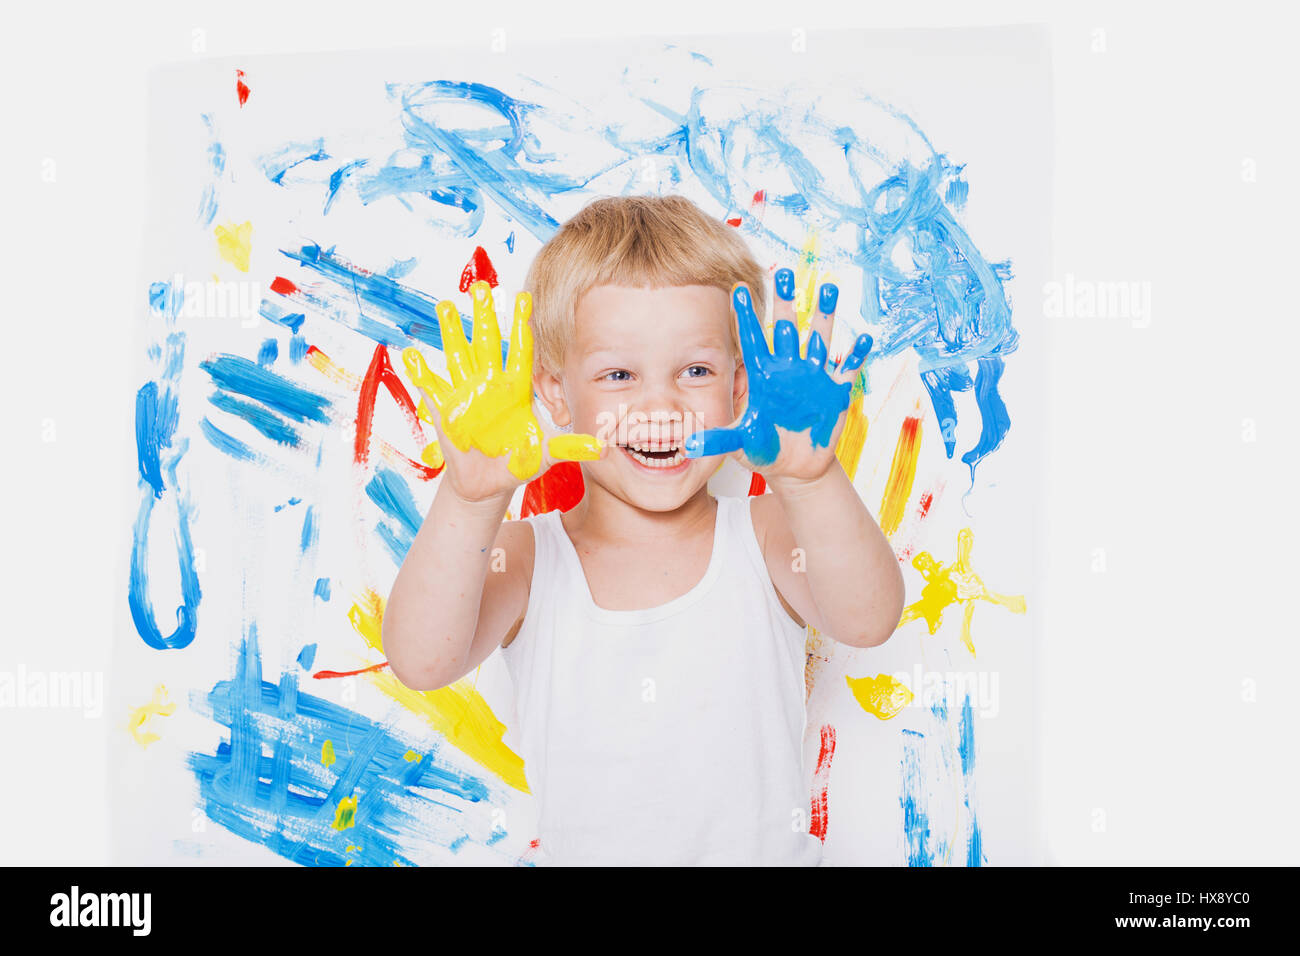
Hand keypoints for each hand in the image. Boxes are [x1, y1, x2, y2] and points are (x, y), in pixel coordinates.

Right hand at [402, 280, 603, 501]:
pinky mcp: (445, 412)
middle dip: (483, 317)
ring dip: (451, 332)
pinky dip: (421, 373)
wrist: (488, 485)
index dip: (521, 326)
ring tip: (446, 306)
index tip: (524, 297)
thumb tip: (602, 448)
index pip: (520, 351)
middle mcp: (490, 385)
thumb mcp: (546, 456)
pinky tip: (411, 354)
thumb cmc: (519, 464)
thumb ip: (570, 448)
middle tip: (481, 288)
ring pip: (458, 356)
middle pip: (486, 344)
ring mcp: (465, 395)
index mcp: (515, 390)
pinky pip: (432, 389)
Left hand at [683, 268, 871, 482]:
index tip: (738, 288)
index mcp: (763, 376)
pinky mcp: (835, 392)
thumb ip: (719, 439)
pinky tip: (863, 338)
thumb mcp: (740, 444)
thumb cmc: (763, 450)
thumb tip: (691, 444)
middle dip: (786, 303)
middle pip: (786, 328)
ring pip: (819, 339)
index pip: (752, 340)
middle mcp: (788, 369)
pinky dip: (855, 355)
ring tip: (829, 287)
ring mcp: (813, 378)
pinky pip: (847, 369)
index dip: (746, 316)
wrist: (793, 468)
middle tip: (785, 273)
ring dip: (824, 315)